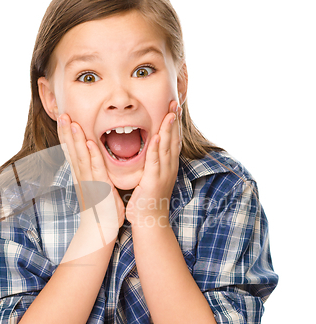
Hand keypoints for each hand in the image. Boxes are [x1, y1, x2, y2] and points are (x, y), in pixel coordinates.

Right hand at [57, 114, 124, 236]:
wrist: (101, 230)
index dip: (67, 134)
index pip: (71, 150)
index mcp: (81, 175)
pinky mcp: (99, 188)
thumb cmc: (102, 209)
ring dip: (75, 138)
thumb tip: (94, 160)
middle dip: (66, 131)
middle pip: (71, 150)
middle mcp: (82, 176)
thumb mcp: (97, 186)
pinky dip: (92, 155)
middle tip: (61, 113)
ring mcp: (89, 182)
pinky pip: (95, 169)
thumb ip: (95, 172)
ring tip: (70, 121)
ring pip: (80, 156)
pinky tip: (88, 143)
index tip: (63, 117)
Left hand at [125, 101, 181, 228]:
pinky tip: (156, 136)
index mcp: (167, 166)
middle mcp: (168, 168)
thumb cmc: (147, 200)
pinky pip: (155, 162)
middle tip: (175, 102)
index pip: (171, 140)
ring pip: (167, 147)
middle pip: (173, 139)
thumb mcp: (151, 178)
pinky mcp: (154, 182)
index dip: (173, 124)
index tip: (173, 107)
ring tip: (170, 112)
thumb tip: (148, 150)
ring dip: (168, 129)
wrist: (149, 221)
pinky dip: (156, 148)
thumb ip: (151, 164)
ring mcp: (163, 174)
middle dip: (174, 120)